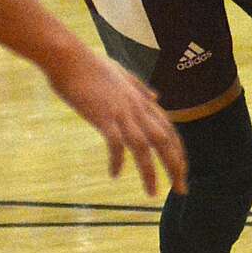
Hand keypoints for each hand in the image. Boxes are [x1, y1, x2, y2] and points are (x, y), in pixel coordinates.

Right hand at [45, 43, 187, 197]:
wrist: (70, 58)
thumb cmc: (93, 66)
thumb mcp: (124, 75)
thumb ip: (141, 88)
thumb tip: (156, 98)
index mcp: (143, 100)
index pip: (169, 131)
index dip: (178, 152)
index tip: (181, 172)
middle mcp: (138, 108)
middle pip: (165, 141)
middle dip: (176, 166)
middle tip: (181, 190)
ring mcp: (122, 112)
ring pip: (145, 146)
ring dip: (151, 172)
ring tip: (153, 194)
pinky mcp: (103, 116)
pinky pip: (116, 143)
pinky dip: (118, 160)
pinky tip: (115, 175)